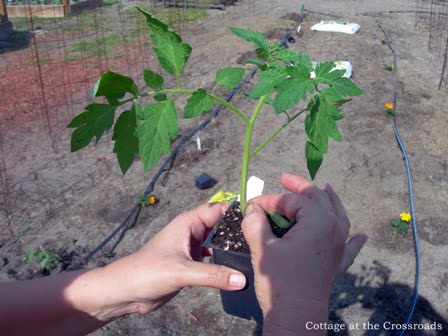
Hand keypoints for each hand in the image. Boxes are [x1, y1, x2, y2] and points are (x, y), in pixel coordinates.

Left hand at [91, 203, 245, 320]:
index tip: (258, 218)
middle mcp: (191, 233)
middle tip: (261, 240)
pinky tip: (236, 269)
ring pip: (217, 243)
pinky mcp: (190, 264)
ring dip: (231, 247)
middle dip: (237, 231)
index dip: (236, 211)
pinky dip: (223, 262)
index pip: (217, 210)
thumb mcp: (182, 271)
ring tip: (253, 254)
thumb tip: (241, 279)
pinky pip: (212, 259)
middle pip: (220, 226)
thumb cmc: (146, 272)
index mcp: (188, 223)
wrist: (126, 292)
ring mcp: (191, 248)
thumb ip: (212, 275)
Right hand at [244, 174, 366, 333]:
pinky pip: (351, 246)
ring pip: (339, 216)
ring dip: (330, 200)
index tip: (253, 205)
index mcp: (317, 222)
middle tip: (285, 179)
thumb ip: (256, 223)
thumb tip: (253, 209)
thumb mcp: (262, 248)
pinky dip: (354, 239)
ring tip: (325, 188)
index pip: (292, 201)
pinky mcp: (337, 264)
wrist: (296, 317)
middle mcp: (333, 229)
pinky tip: (361, 235)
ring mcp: (339, 247)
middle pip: (319, 199)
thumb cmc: (279, 281)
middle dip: (301, 187)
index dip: (271, 200)